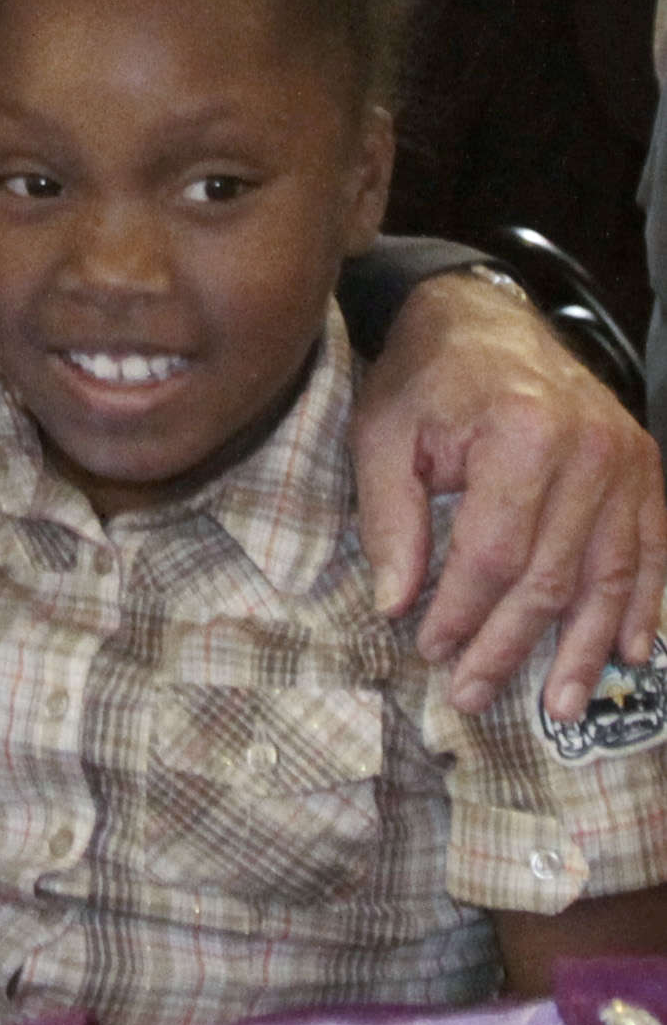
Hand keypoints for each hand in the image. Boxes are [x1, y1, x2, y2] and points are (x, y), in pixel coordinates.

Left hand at [351, 269, 666, 721]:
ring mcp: (625, 459)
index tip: (432, 651)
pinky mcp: (645, 466)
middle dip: (511, 646)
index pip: (494, 554)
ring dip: (582, 649)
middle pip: (551, 576)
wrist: (485, 317)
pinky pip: (650, 550)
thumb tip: (393, 604)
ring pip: (607, 576)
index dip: (463, 612)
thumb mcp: (384, 434)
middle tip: (475, 696)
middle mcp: (587, 449)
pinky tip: (627, 653)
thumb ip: (390, 519)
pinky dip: (641, 606)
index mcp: (519, 433)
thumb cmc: (426, 378)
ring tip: (559, 707)